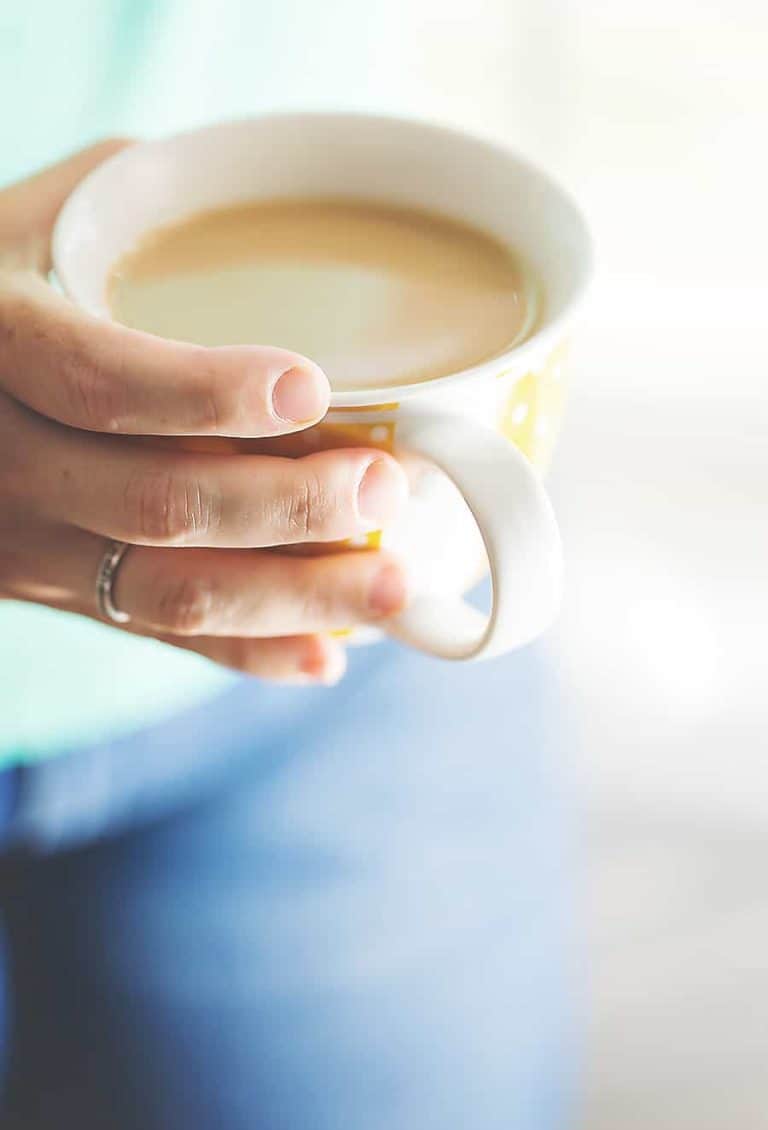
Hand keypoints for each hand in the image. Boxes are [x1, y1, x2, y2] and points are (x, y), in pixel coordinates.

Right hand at [0, 142, 407, 683]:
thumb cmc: (1, 280)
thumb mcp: (42, 220)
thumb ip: (141, 207)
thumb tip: (284, 207)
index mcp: (0, 344)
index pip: (99, 379)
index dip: (206, 392)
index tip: (313, 388)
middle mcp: (6, 459)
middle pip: (157, 503)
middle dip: (291, 506)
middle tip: (388, 483)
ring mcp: (30, 542)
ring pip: (171, 593)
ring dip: (295, 596)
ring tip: (395, 585)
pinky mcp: (60, 591)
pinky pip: (159, 637)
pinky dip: (250, 652)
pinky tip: (330, 653)